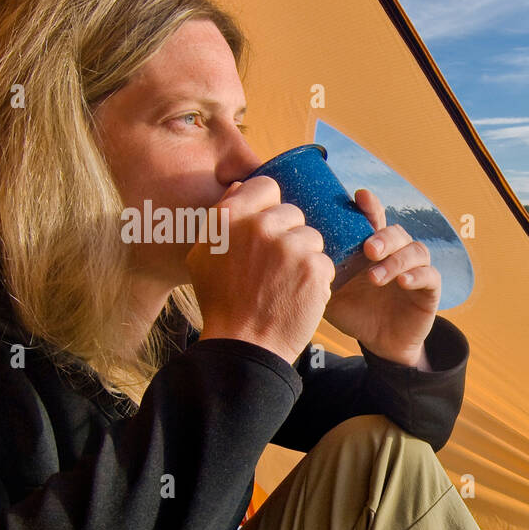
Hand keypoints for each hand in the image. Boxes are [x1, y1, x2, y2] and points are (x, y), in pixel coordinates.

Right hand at [191, 177, 334, 366]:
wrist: (244, 343)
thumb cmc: (222, 302)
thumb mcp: (203, 255)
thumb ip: (222, 217)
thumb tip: (240, 186)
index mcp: (230, 218)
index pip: (267, 186)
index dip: (272, 205)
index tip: (271, 225)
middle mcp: (259, 227)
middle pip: (294, 213)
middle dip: (289, 235)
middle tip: (277, 265)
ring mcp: (289, 246)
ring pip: (312, 237)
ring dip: (305, 257)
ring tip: (287, 282)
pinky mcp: (313, 267)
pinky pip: (326, 262)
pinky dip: (317, 278)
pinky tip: (299, 294)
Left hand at [321, 189, 440, 367]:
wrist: (380, 344)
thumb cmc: (355, 312)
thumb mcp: (331, 291)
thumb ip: (318, 271)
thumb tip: (289, 253)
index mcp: (373, 248)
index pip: (374, 219)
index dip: (370, 206)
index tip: (359, 197)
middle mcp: (396, 254)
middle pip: (397, 232)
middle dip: (383, 237)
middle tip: (367, 249)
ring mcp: (415, 270)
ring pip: (416, 251)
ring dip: (396, 260)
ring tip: (375, 277)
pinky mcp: (429, 290)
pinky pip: (430, 276)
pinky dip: (416, 275)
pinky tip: (401, 282)